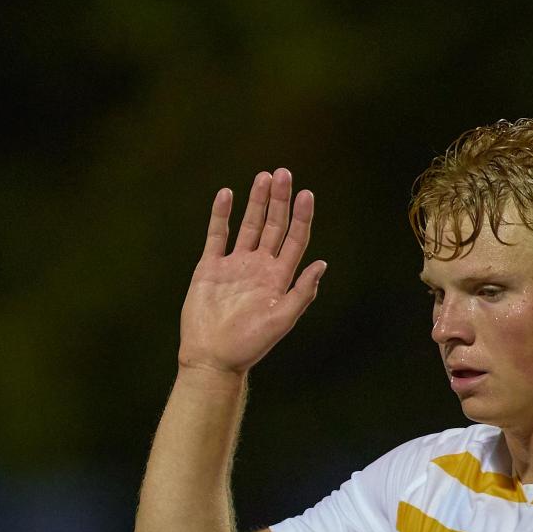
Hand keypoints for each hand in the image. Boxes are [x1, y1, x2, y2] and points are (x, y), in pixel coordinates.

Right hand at [178, 168, 326, 375]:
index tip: (306, 194)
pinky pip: (217, 235)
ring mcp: (234, 266)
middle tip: (283, 174)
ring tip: (263, 177)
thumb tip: (322, 264)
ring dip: (256, 202)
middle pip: (274, 226)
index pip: (294, 240)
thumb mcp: (281, 320)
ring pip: (249, 226)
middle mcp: (259, 267)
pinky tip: (226, 194)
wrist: (212, 357)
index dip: (301, 217)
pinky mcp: (210, 268)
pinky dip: (221, 215)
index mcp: (279, 278)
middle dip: (279, 200)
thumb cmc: (249, 345)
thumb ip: (301, 292)